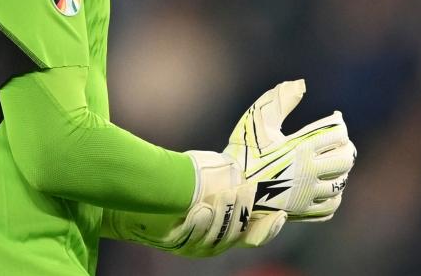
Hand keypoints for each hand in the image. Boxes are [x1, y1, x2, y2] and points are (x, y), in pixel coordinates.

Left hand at [104, 152, 283, 255]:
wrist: (140, 194)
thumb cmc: (178, 183)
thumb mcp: (210, 179)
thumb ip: (230, 181)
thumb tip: (245, 175)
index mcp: (227, 230)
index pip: (255, 236)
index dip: (269, 229)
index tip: (280, 215)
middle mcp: (213, 243)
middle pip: (237, 234)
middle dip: (242, 211)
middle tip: (245, 191)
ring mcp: (194, 245)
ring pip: (216, 237)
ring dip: (222, 215)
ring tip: (225, 194)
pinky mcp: (175, 243)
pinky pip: (190, 237)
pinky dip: (197, 224)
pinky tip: (201, 210)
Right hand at [224, 80, 355, 221]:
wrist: (227, 188)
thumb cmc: (242, 152)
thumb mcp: (257, 121)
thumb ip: (280, 101)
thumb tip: (301, 83)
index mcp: (301, 149)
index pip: (337, 134)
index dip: (339, 124)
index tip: (335, 118)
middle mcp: (308, 173)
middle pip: (345, 159)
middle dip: (345, 147)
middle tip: (338, 141)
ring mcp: (307, 195)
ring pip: (341, 183)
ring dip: (341, 171)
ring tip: (332, 162)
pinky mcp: (302, 212)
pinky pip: (331, 206)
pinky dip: (333, 195)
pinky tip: (326, 186)